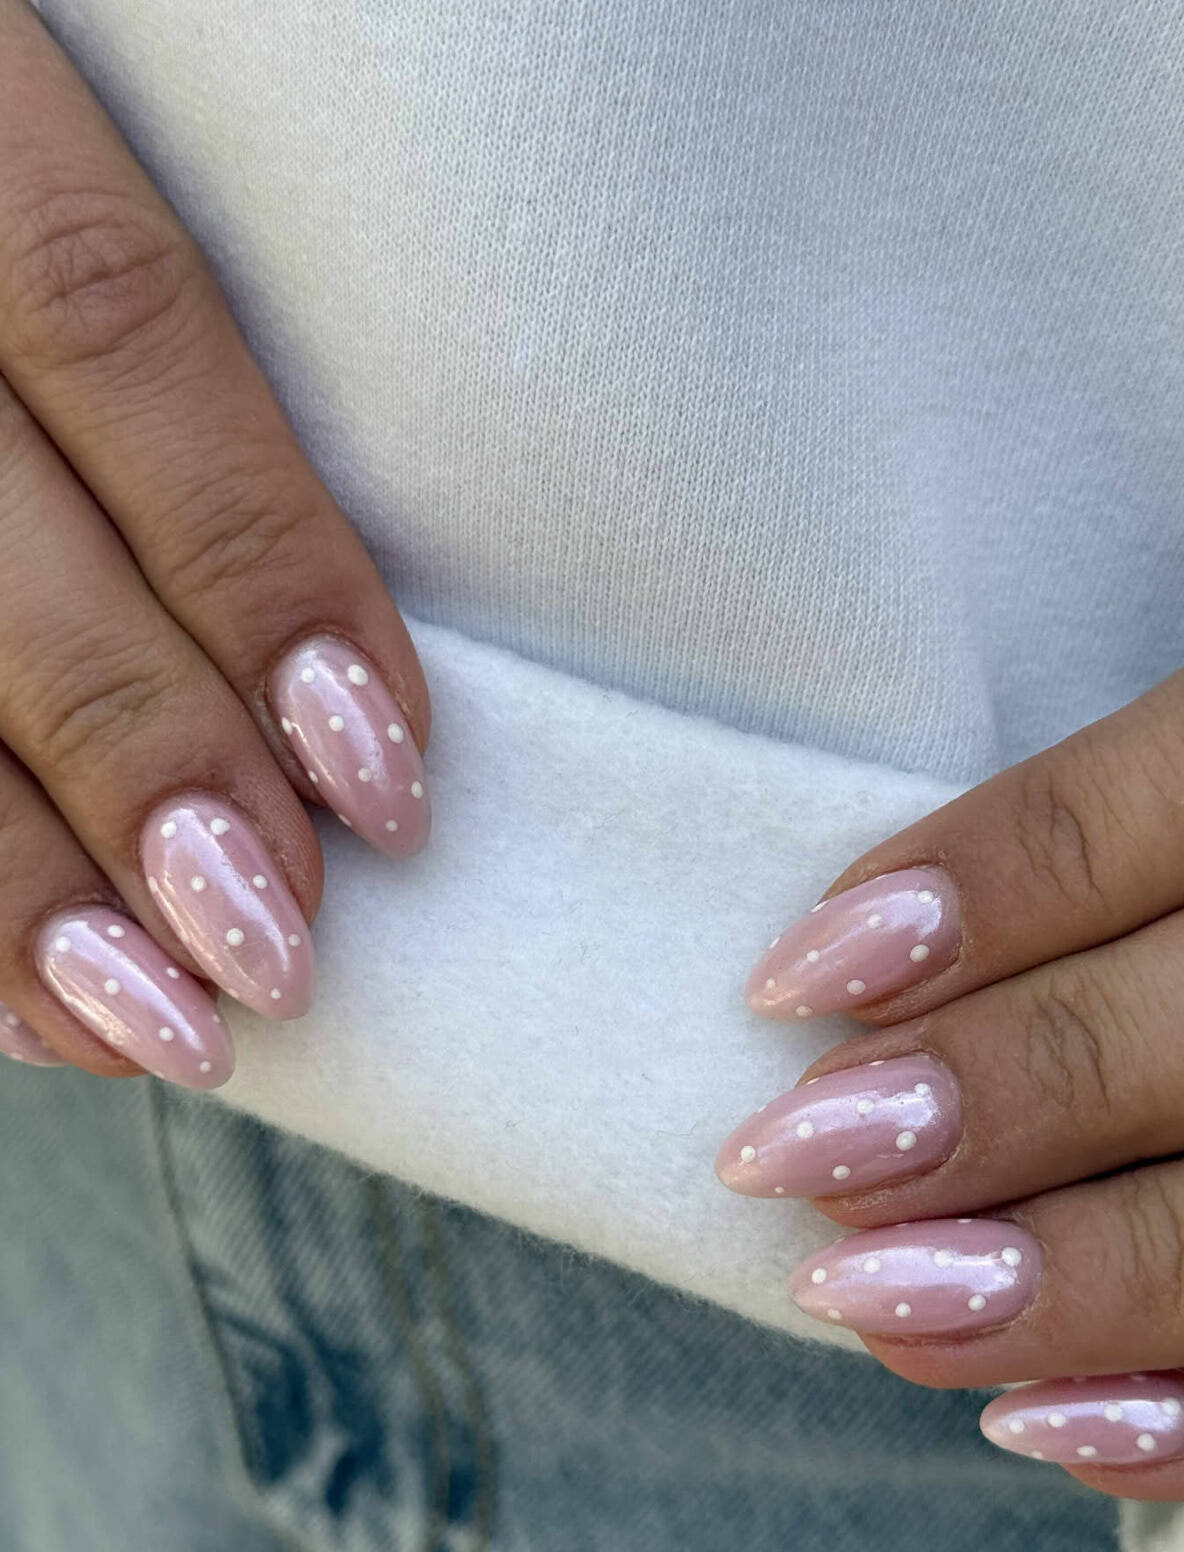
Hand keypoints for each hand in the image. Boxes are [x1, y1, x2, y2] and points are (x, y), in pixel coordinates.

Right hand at [0, 1, 429, 1087]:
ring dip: (9, 882)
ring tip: (153, 1024)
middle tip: (274, 942)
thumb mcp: (56, 130)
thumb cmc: (0, 163)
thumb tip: (327, 647)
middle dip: (142, 757)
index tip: (381, 766)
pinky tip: (10, 998)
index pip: (109, 322)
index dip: (257, 561)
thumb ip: (148, 329)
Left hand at [715, 657, 1183, 1498]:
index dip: (961, 901)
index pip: (1127, 825)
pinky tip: (1040, 1426)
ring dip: (1051, 1281)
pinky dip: (1183, 1423)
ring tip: (863, 1297)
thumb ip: (1074, 847)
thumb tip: (850, 959)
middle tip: (798, 1153)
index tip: (794, 979)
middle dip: (982, 1101)